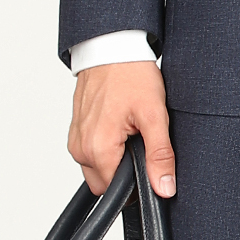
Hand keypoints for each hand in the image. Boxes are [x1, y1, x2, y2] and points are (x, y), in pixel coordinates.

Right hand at [68, 60, 175, 198]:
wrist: (112, 48)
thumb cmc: (131, 75)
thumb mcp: (155, 115)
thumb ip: (160, 155)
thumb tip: (164, 187)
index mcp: (98, 148)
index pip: (116, 191)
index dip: (136, 184)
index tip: (148, 164)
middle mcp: (80, 147)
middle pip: (104, 183)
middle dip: (124, 172)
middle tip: (141, 143)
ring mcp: (75, 139)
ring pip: (97, 169)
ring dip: (115, 159)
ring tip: (130, 131)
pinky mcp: (76, 130)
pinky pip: (91, 153)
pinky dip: (106, 147)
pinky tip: (120, 126)